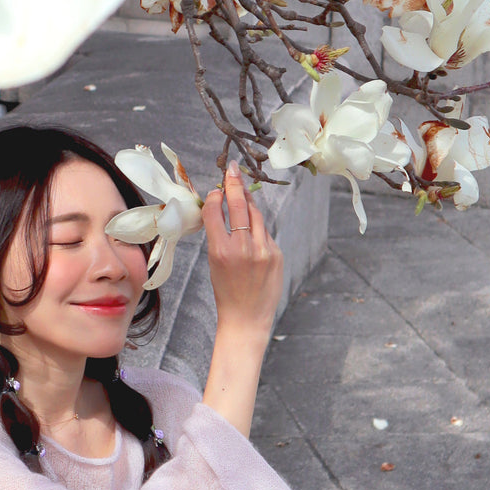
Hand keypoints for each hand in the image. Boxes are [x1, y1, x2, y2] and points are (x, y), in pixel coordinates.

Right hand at [202, 162, 282, 339]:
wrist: (246, 318)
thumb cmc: (226, 292)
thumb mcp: (214, 264)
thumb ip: (220, 236)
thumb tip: (224, 208)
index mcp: (220, 251)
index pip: (215, 212)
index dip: (214, 197)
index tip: (215, 190)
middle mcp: (243, 248)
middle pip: (239, 205)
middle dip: (234, 184)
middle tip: (231, 170)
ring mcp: (263, 251)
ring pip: (255, 215)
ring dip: (248, 201)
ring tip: (243, 191)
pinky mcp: (276, 255)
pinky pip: (265, 233)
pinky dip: (257, 227)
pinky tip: (252, 228)